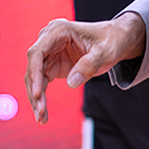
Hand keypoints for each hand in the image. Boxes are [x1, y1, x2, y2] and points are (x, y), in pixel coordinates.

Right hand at [26, 12, 142, 120]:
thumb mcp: (104, 52)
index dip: (34, 74)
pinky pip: (41, 83)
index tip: (37, 94)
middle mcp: (49, 41)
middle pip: (33, 68)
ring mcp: (49, 54)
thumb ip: (89, 65)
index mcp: (58, 30)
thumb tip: (71, 83)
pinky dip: (41, 98)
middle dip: (34, 91)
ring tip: (41, 118)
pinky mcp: (52, 65)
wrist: (116, 41)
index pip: (37, 53)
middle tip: (40, 112)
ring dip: (36, 98)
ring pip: (34, 78)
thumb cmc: (110, 41)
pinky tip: (43, 113)